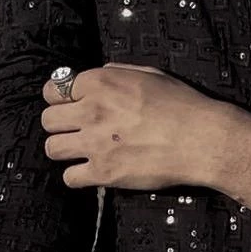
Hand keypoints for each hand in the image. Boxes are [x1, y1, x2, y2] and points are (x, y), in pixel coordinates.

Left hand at [41, 62, 215, 190]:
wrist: (202, 139)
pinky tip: (89, 172)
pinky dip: (77, 177)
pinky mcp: (103, 172)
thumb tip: (98, 75)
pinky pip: (69, 178)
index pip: (55, 90)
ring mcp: (95, 143)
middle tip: (73, 131)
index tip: (66, 107)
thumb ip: (117, 73)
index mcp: (100, 83)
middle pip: (48, 120)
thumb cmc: (181, 105)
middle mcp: (91, 111)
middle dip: (59, 125)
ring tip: (79, 152)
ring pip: (52, 148)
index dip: (59, 99)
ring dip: (63, 150)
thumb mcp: (149, 74)